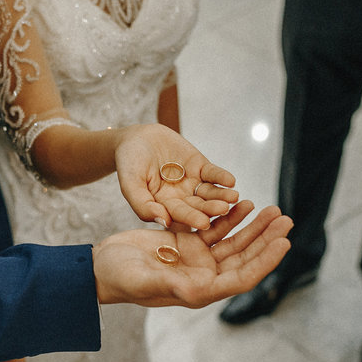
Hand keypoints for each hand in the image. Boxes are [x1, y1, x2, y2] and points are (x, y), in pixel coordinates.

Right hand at [93, 201, 292, 307]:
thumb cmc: (118, 278)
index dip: (264, 261)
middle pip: (244, 257)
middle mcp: (203, 277)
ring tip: (273, 209)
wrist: (100, 266)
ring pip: (234, 242)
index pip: (241, 277)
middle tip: (286, 220)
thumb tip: (194, 291)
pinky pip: (216, 229)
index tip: (283, 243)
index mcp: (199, 290)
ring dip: (254, 226)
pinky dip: (230, 217)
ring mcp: (196, 260)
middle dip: (266, 239)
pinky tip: (244, 203)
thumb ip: (169, 284)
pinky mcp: (187, 243)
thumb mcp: (143, 280)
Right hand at [114, 124, 238, 229]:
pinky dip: (222, 177)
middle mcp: (181, 199)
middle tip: (223, 209)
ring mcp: (192, 184)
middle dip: (211, 208)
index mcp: (164, 208)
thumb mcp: (130, 185)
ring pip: (210, 192)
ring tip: (233, 196)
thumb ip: (143, 205)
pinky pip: (213, 174)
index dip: (192, 218)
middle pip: (199, 206)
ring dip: (222, 195)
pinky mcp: (201, 167)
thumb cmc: (129, 164)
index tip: (203, 223)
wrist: (135, 139)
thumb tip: (163, 221)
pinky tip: (231, 180)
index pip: (180, 215)